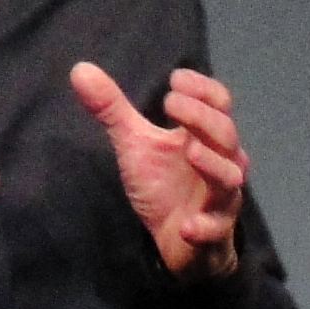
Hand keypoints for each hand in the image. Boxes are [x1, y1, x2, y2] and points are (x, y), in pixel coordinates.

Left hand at [69, 63, 247, 279]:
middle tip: (170, 104)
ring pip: (229, 178)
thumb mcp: (134, 143)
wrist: (177, 239)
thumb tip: (79, 69)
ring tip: (190, 152)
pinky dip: (204, 226)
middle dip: (202, 117)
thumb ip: (112, 109)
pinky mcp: (214, 231)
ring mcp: (220, 198)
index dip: (203, 89)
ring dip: (213, 164)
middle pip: (225, 134)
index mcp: (203, 136)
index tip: (175, 79)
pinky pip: (215, 228)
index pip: (218, 104)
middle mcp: (220, 162)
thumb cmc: (163, 183)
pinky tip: (187, 226)